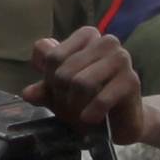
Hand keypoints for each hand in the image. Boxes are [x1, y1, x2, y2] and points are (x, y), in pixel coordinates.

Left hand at [28, 25, 142, 130]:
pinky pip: (100, 98)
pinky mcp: (131, 80)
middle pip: (63, 70)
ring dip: (75, 105)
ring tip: (80, 114)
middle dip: (61, 96)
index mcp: (87, 36)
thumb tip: (28, 93)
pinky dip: (91, 113)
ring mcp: (121, 58)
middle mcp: (106, 41)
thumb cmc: (88, 101)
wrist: (120, 123)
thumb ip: (43, 90)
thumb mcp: (60, 95)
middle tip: (69, 108)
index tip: (57, 93)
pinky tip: (91, 118)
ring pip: (80, 82)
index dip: (48, 80)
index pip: (50, 55)